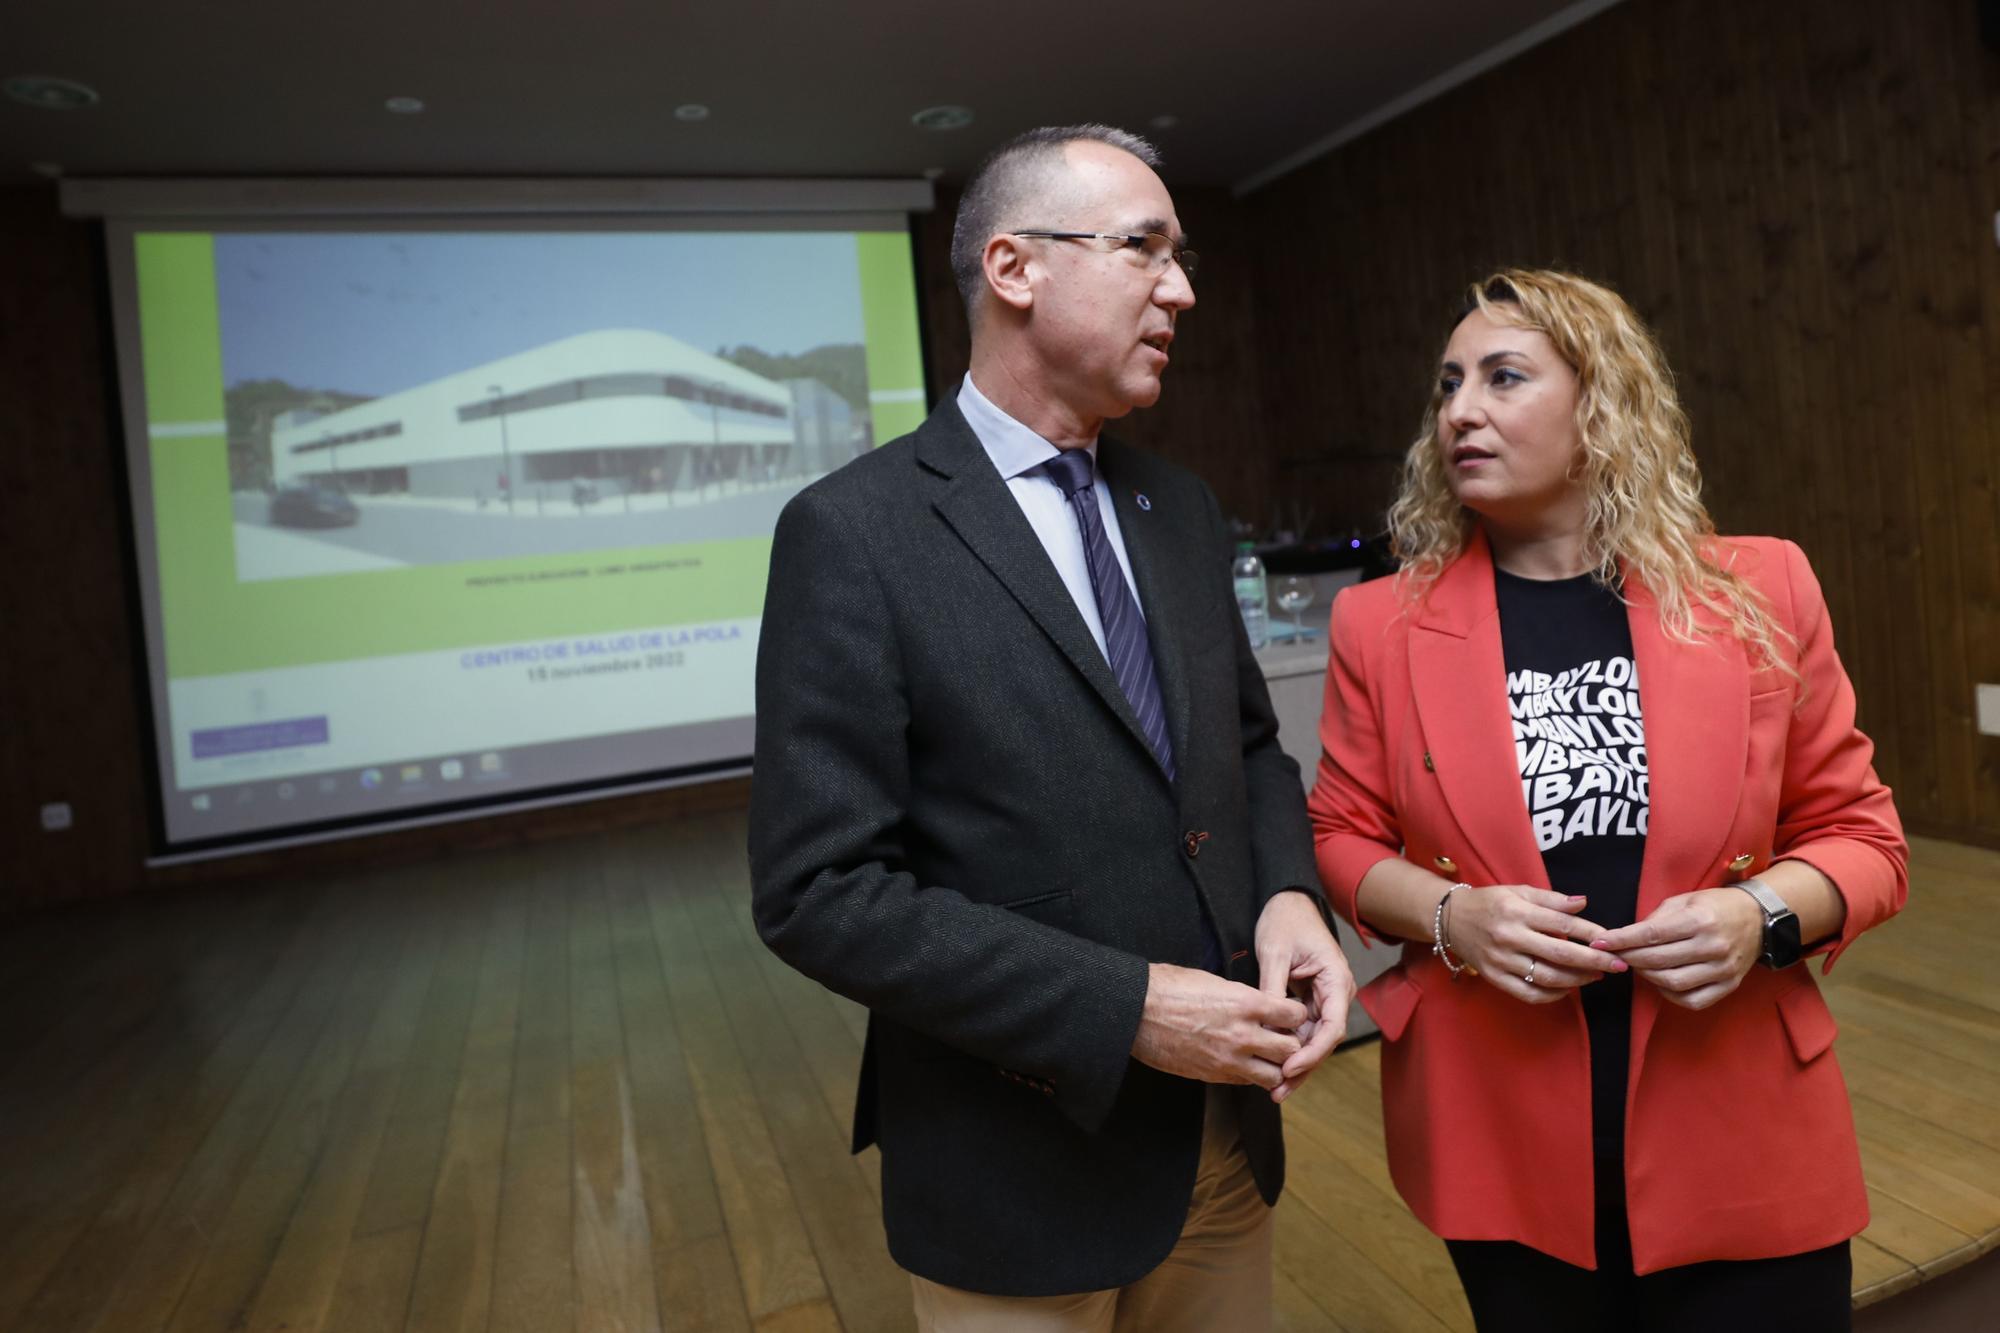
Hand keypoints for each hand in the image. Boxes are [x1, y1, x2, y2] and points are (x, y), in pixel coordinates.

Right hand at [1132, 963, 1308, 1089]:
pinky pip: (1245, 1083)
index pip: (1294, 1015)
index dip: (1295, 1014)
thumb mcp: (1215, 981)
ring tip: (1267, 1058)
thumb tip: (1259, 1006)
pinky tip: (1243, 1064)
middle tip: (1283, 1038)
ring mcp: (1228, 1059)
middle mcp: (1242, 1034)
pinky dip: (1250, 1076)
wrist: (1137, 1011)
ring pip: (1273, 1076)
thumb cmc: (1170, 988)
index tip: (1289, 1014)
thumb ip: (1243, 998)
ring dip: (1274, 1067)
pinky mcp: (1213, 1075)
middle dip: (1291, 1045)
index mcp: (1245, 1003)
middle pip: (1291, 1050)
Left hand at [1255, 890, 1355, 1101]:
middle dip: (1303, 1067)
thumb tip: (1266, 1026)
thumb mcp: (1275, 953)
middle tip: (1277, 1090)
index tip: (1290, 1067)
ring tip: (1274, 1090)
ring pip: (1314, 1040)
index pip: (1332, 1027)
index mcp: (1336, 979)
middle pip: (1324, 1040)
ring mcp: (1324, 999)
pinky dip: (1290, 1048)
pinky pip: (1303, 1030)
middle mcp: (1336, 993)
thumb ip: (1273, 989)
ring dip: (1296, 1064)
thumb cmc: (1284, 921)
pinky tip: (1273, 1067)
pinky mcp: (1310, 1001)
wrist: (1286, 903)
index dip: (1312, 1052)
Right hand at [1443, 884, 1626, 1003]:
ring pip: (1547, 977)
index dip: (1591, 933)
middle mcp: (1508, 937)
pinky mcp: (1495, 978)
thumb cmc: (1490, 902)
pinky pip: (1530, 994)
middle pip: (1560, 954)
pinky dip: (1553, 995)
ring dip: (1578, 979)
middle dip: (1594, 961)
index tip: (1613, 940)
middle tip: (1619, 965)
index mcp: (1516, 911)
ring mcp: (1500, 960)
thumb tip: (1583, 903)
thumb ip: (1551, 899)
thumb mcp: (1518, 891)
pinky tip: (1568, 987)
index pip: (1562, 924)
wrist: (1451, 919)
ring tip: (1597, 975)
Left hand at [1593, 888, 1762, 1009]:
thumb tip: (1625, 937)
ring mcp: (1723, 970)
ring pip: (1672, 983)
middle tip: (1614, 955)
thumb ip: (1655, 920)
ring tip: (1637, 965)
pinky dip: (1669, 995)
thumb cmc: (1715, 906)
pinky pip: (1692, 1000)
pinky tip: (1660, 981)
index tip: (1600, 942)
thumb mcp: (1684, 901)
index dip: (1621, 940)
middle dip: (1629, 959)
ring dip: (1646, 976)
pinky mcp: (1729, 986)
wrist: (1758, 918)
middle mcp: (1713, 947)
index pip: (1651, 935)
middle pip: (1658, 961)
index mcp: (1700, 921)